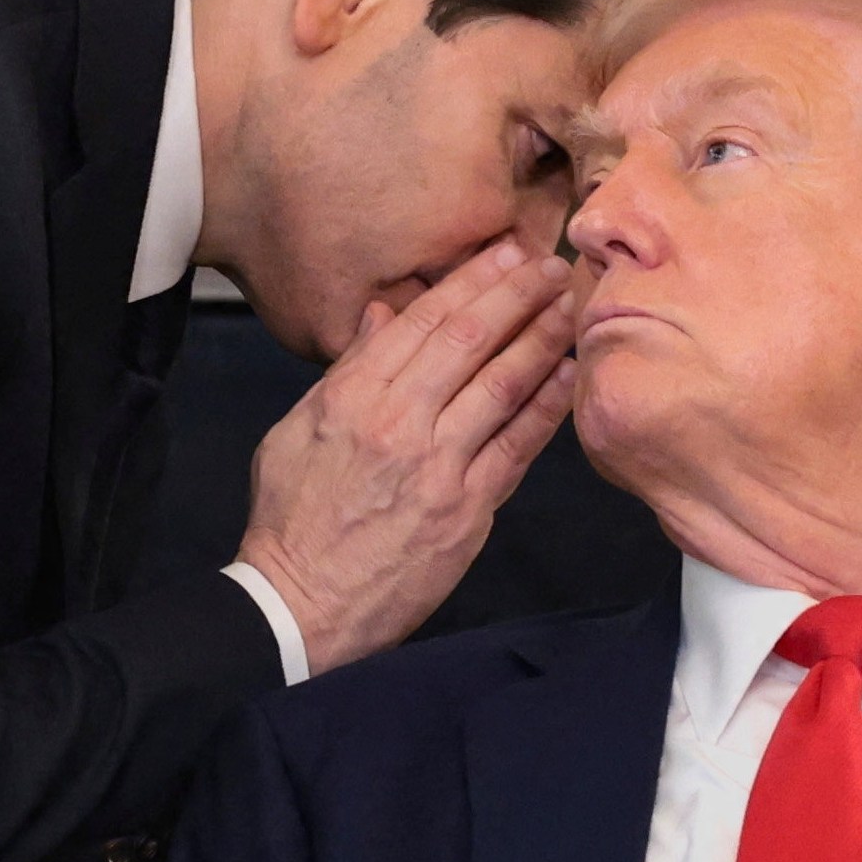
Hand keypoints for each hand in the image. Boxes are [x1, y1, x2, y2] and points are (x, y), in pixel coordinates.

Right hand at [237, 239, 578, 672]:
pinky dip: (546, 408)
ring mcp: (436, 468)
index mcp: (351, 398)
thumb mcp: (296, 432)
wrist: (299, 606)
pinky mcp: (465, 511)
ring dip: (542, 340)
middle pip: (470, 342)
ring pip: (502, 386)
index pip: (423, 321)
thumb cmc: (292, 522)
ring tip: (569, 309)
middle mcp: (397, 424)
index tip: (505, 255)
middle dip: (518, 296)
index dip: (472, 282)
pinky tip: (568, 377)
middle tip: (553, 266)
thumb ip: (348, 372)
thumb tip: (384, 317)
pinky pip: (516, 448)